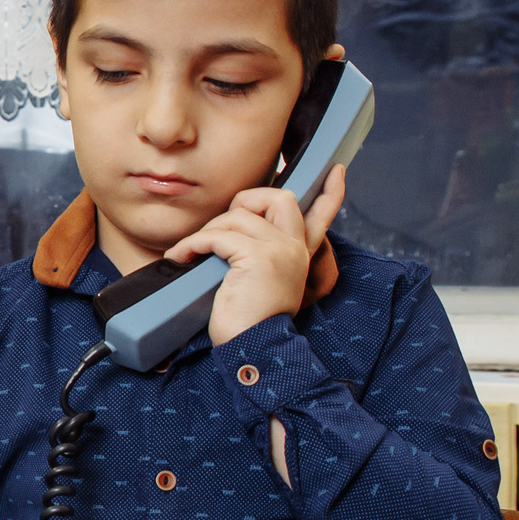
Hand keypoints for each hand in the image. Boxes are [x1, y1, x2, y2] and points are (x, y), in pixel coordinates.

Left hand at [164, 162, 346, 345]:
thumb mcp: (259, 282)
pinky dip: (193, 243)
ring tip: (192, 253)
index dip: (330, 192)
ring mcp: (280, 250)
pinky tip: (181, 256)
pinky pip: (217, 235)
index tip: (337, 170)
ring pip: (238, 215)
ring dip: (207, 231)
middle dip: (245, 200)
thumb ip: (258, 256)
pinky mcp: (259, 257)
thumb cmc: (247, 322)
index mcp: (299, 255)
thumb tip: (235, 232)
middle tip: (222, 228)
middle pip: (279, 197)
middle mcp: (295, 248)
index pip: (322, 215)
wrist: (252, 349)